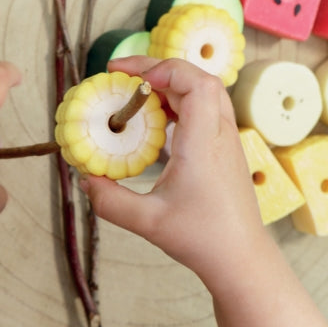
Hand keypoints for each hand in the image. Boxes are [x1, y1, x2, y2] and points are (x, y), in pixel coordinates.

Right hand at [82, 56, 267, 282]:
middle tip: (122, 76)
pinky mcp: (226, 150)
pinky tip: (156, 122)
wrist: (240, 257)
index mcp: (203, 143)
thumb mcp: (148, 222)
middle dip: (159, 70)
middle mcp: (220, 134)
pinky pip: (205, 111)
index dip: (164, 69)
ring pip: (203, 93)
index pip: (196, 83)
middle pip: (199, 79)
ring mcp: (227, 140)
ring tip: (136, 97)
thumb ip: (111, 202)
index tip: (129, 77)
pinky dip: (179, 105)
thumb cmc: (203, 239)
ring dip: (169, 87)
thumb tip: (86, 179)